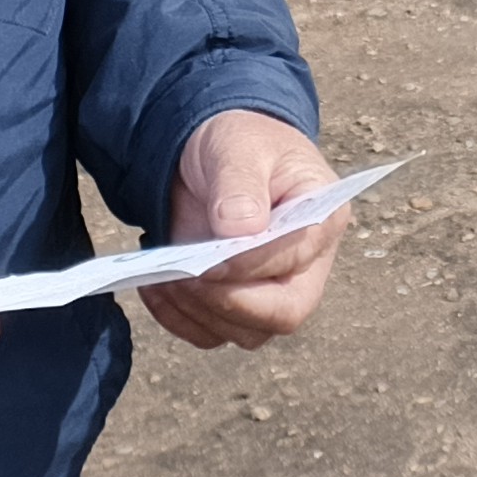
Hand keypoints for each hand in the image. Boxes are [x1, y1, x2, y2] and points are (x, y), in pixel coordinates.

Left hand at [144, 110, 342, 350]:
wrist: (215, 154)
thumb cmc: (238, 143)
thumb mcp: (237, 145)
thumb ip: (240, 183)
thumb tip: (239, 228)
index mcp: (322, 219)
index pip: (294, 260)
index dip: (250, 265)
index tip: (207, 259)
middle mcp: (306, 265)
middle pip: (283, 314)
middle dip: (228, 302)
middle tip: (183, 275)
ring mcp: (273, 291)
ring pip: (245, 332)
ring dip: (197, 311)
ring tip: (162, 274)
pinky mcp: (237, 304)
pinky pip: (211, 333)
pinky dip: (179, 319)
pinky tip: (155, 287)